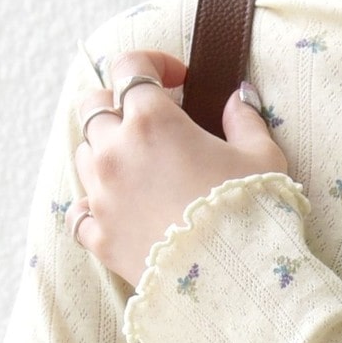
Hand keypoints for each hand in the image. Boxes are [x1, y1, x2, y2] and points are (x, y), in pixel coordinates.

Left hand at [65, 51, 288, 285]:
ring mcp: (102, 196)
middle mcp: (116, 152)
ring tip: (141, 166)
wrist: (235, 279)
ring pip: (83, 155)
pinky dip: (93, 206)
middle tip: (149, 118)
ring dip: (106, 151)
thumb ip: (245, 120)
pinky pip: (79, 213)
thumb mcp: (262, 157)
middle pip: (93, 107)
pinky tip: (116, 208)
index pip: (130, 67)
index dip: (153, 63)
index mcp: (152, 121)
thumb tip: (238, 99)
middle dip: (119, 103)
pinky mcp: (101, 237)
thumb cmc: (252, 212)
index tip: (176, 78)